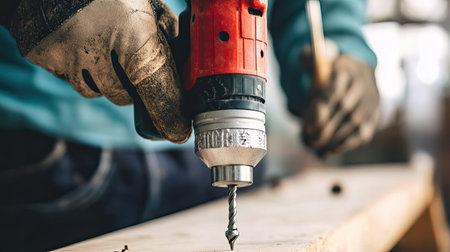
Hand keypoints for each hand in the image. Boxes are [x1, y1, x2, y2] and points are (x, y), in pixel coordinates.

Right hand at [10, 0, 190, 142]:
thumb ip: (164, 32)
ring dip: (103, 81)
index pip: (154, 86)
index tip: (177, 132)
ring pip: (93, 91)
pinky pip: (67, 77)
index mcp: (132, 31)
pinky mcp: (42, 54)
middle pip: (122, 96)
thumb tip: (179, 61)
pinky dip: (77, 68)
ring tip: (103, 53)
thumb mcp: (145, 3)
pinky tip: (78, 44)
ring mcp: (66, 53)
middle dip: (131, 89)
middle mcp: (96, 47)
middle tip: (130, 72)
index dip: (167, 112)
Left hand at [302, 55, 379, 154]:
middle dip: (325, 127)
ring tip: (315, 146)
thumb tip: (305, 56)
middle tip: (309, 139)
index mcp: (347, 70)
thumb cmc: (331, 71)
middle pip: (344, 109)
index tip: (310, 123)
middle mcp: (363, 86)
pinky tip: (329, 150)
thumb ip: (309, 56)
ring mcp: (370, 103)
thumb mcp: (320, 58)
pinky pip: (362, 134)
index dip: (322, 108)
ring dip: (333, 139)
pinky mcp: (374, 118)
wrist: (358, 75)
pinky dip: (345, 145)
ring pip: (354, 124)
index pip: (335, 90)